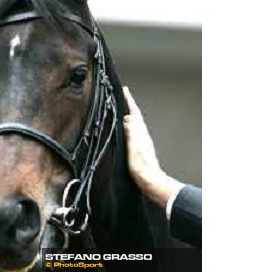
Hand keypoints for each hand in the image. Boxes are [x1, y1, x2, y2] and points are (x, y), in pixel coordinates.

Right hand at [122, 86, 181, 208]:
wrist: (149, 181)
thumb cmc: (142, 168)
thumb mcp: (134, 149)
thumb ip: (131, 133)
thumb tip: (128, 118)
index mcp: (140, 133)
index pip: (134, 113)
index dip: (129, 101)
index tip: (124, 90)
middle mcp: (142, 135)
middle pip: (135, 115)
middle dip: (128, 104)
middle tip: (122, 95)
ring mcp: (141, 141)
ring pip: (134, 123)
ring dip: (128, 113)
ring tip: (121, 108)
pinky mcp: (138, 148)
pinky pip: (132, 131)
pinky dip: (128, 125)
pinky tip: (124, 128)